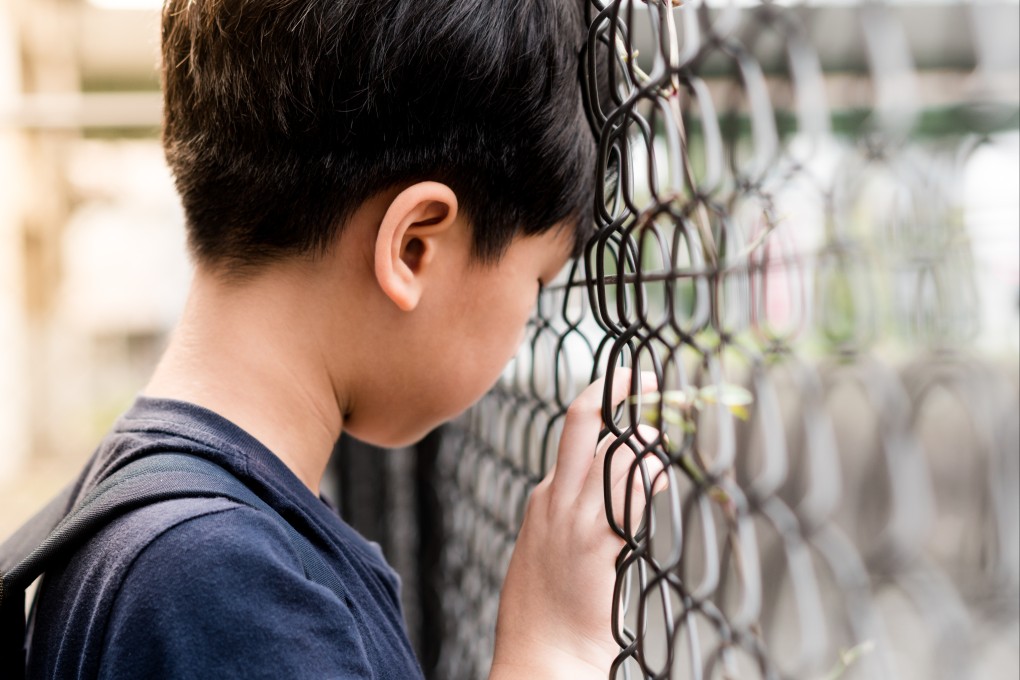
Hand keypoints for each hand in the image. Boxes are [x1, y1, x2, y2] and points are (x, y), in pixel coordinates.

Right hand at [489, 369, 667, 678]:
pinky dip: (651, 478)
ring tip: (663, 454)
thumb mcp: (550, 551)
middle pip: (582, 420)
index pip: (573, 432)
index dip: (604, 403)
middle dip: (615, 389)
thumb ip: (577, 518)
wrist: (543, 655)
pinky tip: (663, 480)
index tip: (630, 388)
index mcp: (545, 497)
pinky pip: (630, 494)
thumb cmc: (551, 611)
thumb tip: (621, 495)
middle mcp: (556, 498)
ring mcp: (575, 518)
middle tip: (645, 379)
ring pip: (615, 452)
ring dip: (647, 444)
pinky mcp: (597, 543)